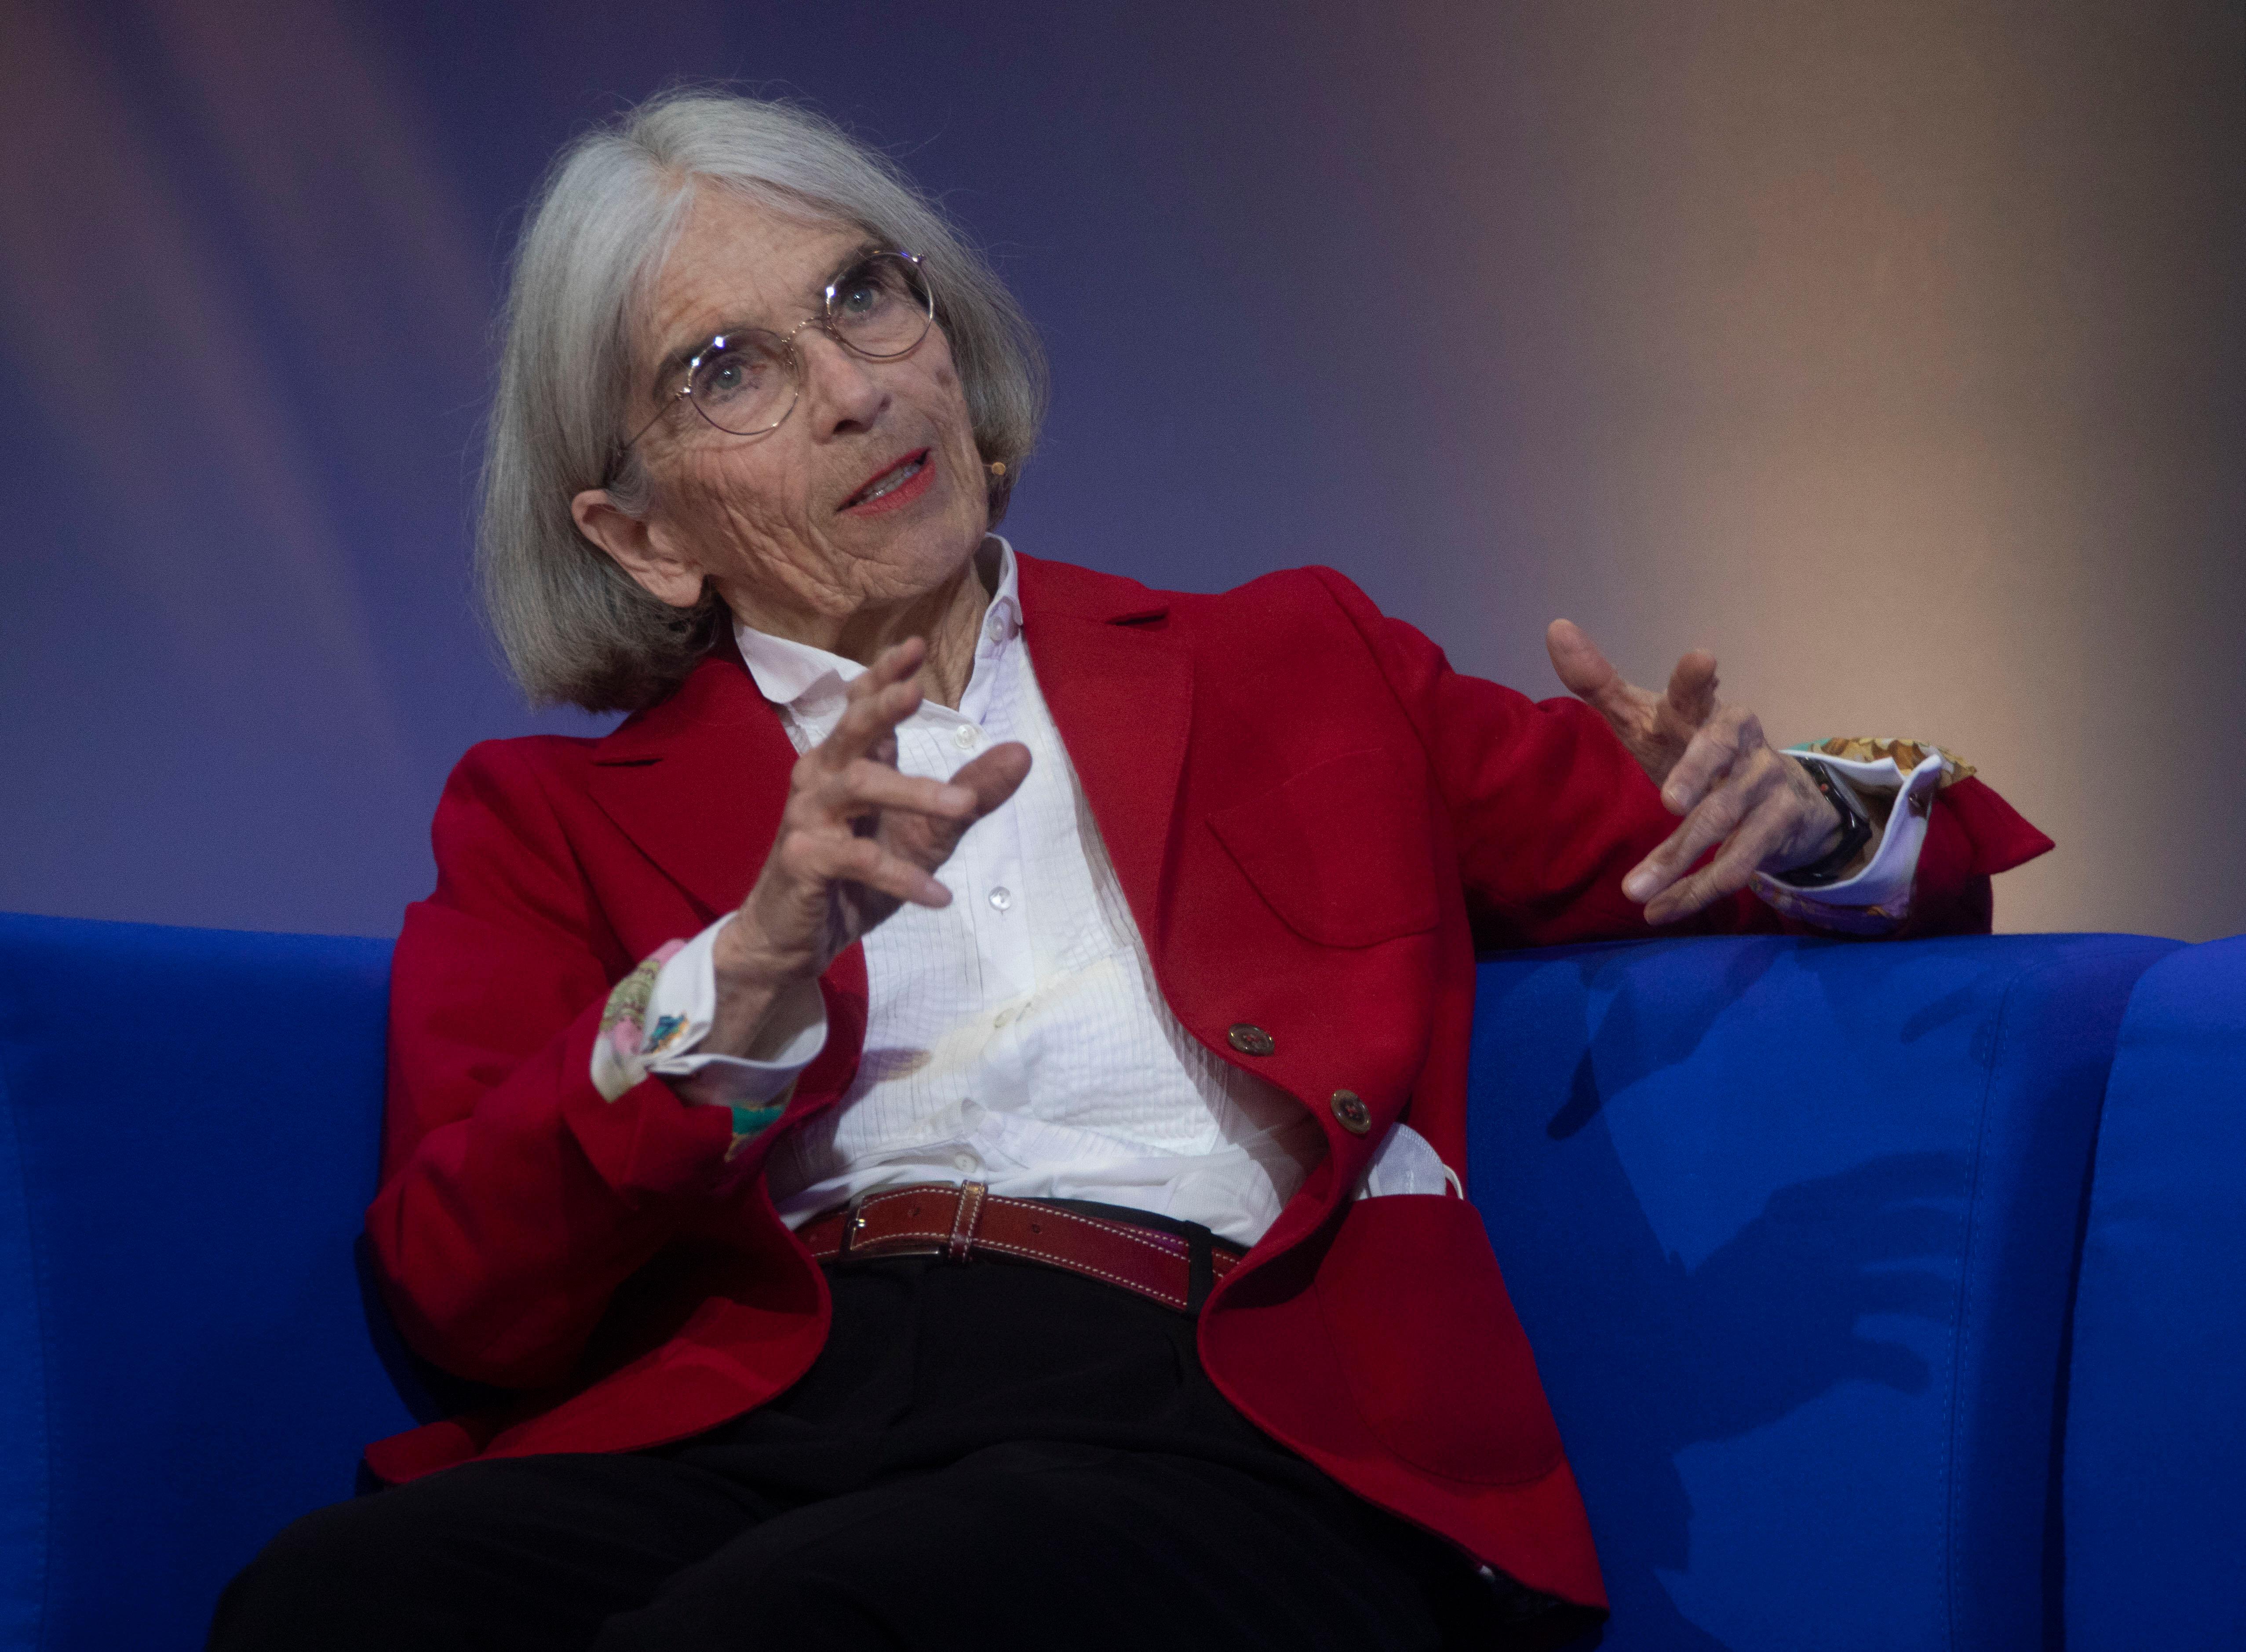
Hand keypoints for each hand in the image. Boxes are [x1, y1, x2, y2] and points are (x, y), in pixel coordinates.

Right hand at [705, 637, 1029, 1054]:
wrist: (798, 936)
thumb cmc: (858, 877)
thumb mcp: (927, 834)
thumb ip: (972, 795)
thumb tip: (1023, 752)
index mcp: (848, 762)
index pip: (862, 705)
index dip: (885, 675)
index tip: (916, 645)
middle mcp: (822, 777)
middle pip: (854, 729)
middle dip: (884, 707)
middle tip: (917, 691)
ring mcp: (808, 816)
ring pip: (859, 785)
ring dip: (913, 792)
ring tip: (964, 805)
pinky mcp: (803, 859)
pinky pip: (856, 858)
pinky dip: (901, 876)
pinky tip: (938, 894)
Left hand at [1546, 619, 1845, 924]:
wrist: (1776, 798)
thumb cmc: (1693, 751)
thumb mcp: (1648, 720)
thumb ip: (1601, 683)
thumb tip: (1554, 627)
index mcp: (1704, 710)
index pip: (1697, 692)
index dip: (1698, 679)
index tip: (1703, 660)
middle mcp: (1742, 740)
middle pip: (1717, 756)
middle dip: (1696, 775)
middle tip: (1668, 801)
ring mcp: (1766, 783)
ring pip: (1723, 821)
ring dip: (1677, 860)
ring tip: (1632, 893)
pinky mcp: (1779, 827)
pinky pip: (1738, 865)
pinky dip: (1695, 892)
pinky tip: (1658, 912)